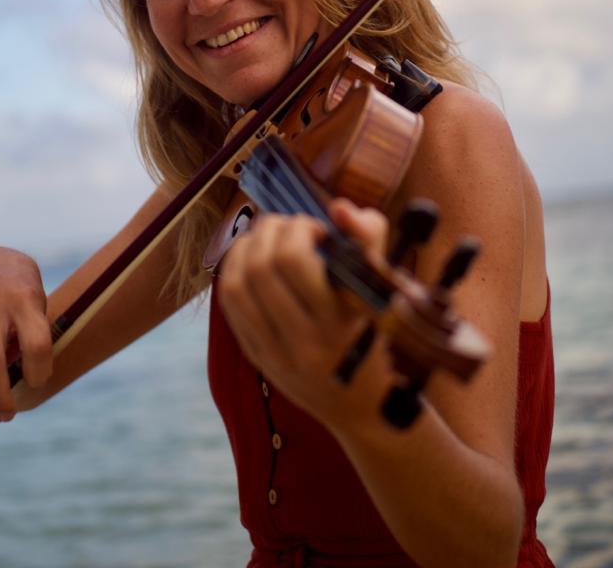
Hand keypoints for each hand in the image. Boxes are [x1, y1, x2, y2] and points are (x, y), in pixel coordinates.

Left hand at [217, 198, 395, 433]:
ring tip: (266, 237)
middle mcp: (304, 342)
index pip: (294, 260)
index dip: (298, 229)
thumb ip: (368, 239)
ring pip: (237, 285)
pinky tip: (250, 258)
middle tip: (288, 225)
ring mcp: (276, 354)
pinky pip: (230, 306)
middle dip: (270, 230)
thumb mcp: (382, 289)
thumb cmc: (377, 332)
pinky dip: (233, 271)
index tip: (317, 229)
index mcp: (339, 322)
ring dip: (246, 246)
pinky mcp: (258, 358)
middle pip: (261, 267)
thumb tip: (338, 207)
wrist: (365, 405)